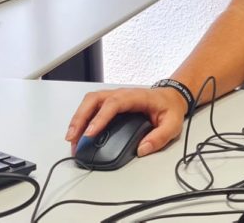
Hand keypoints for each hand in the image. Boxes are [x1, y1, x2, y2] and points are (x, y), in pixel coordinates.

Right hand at [65, 86, 188, 156]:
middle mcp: (122, 94)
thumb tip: (142, 149)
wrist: (172, 97)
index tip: (90, 133)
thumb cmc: (170, 108)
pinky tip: (78, 133)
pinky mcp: (110, 103)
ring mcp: (115, 97)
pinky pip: (92, 107)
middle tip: (73, 138)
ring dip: (78, 119)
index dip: (99, 118)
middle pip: (94, 100)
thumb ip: (159, 137)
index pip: (113, 104)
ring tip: (72, 138)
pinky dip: (82, 119)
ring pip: (90, 102)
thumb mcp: (172, 124)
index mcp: (136, 97)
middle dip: (80, 118)